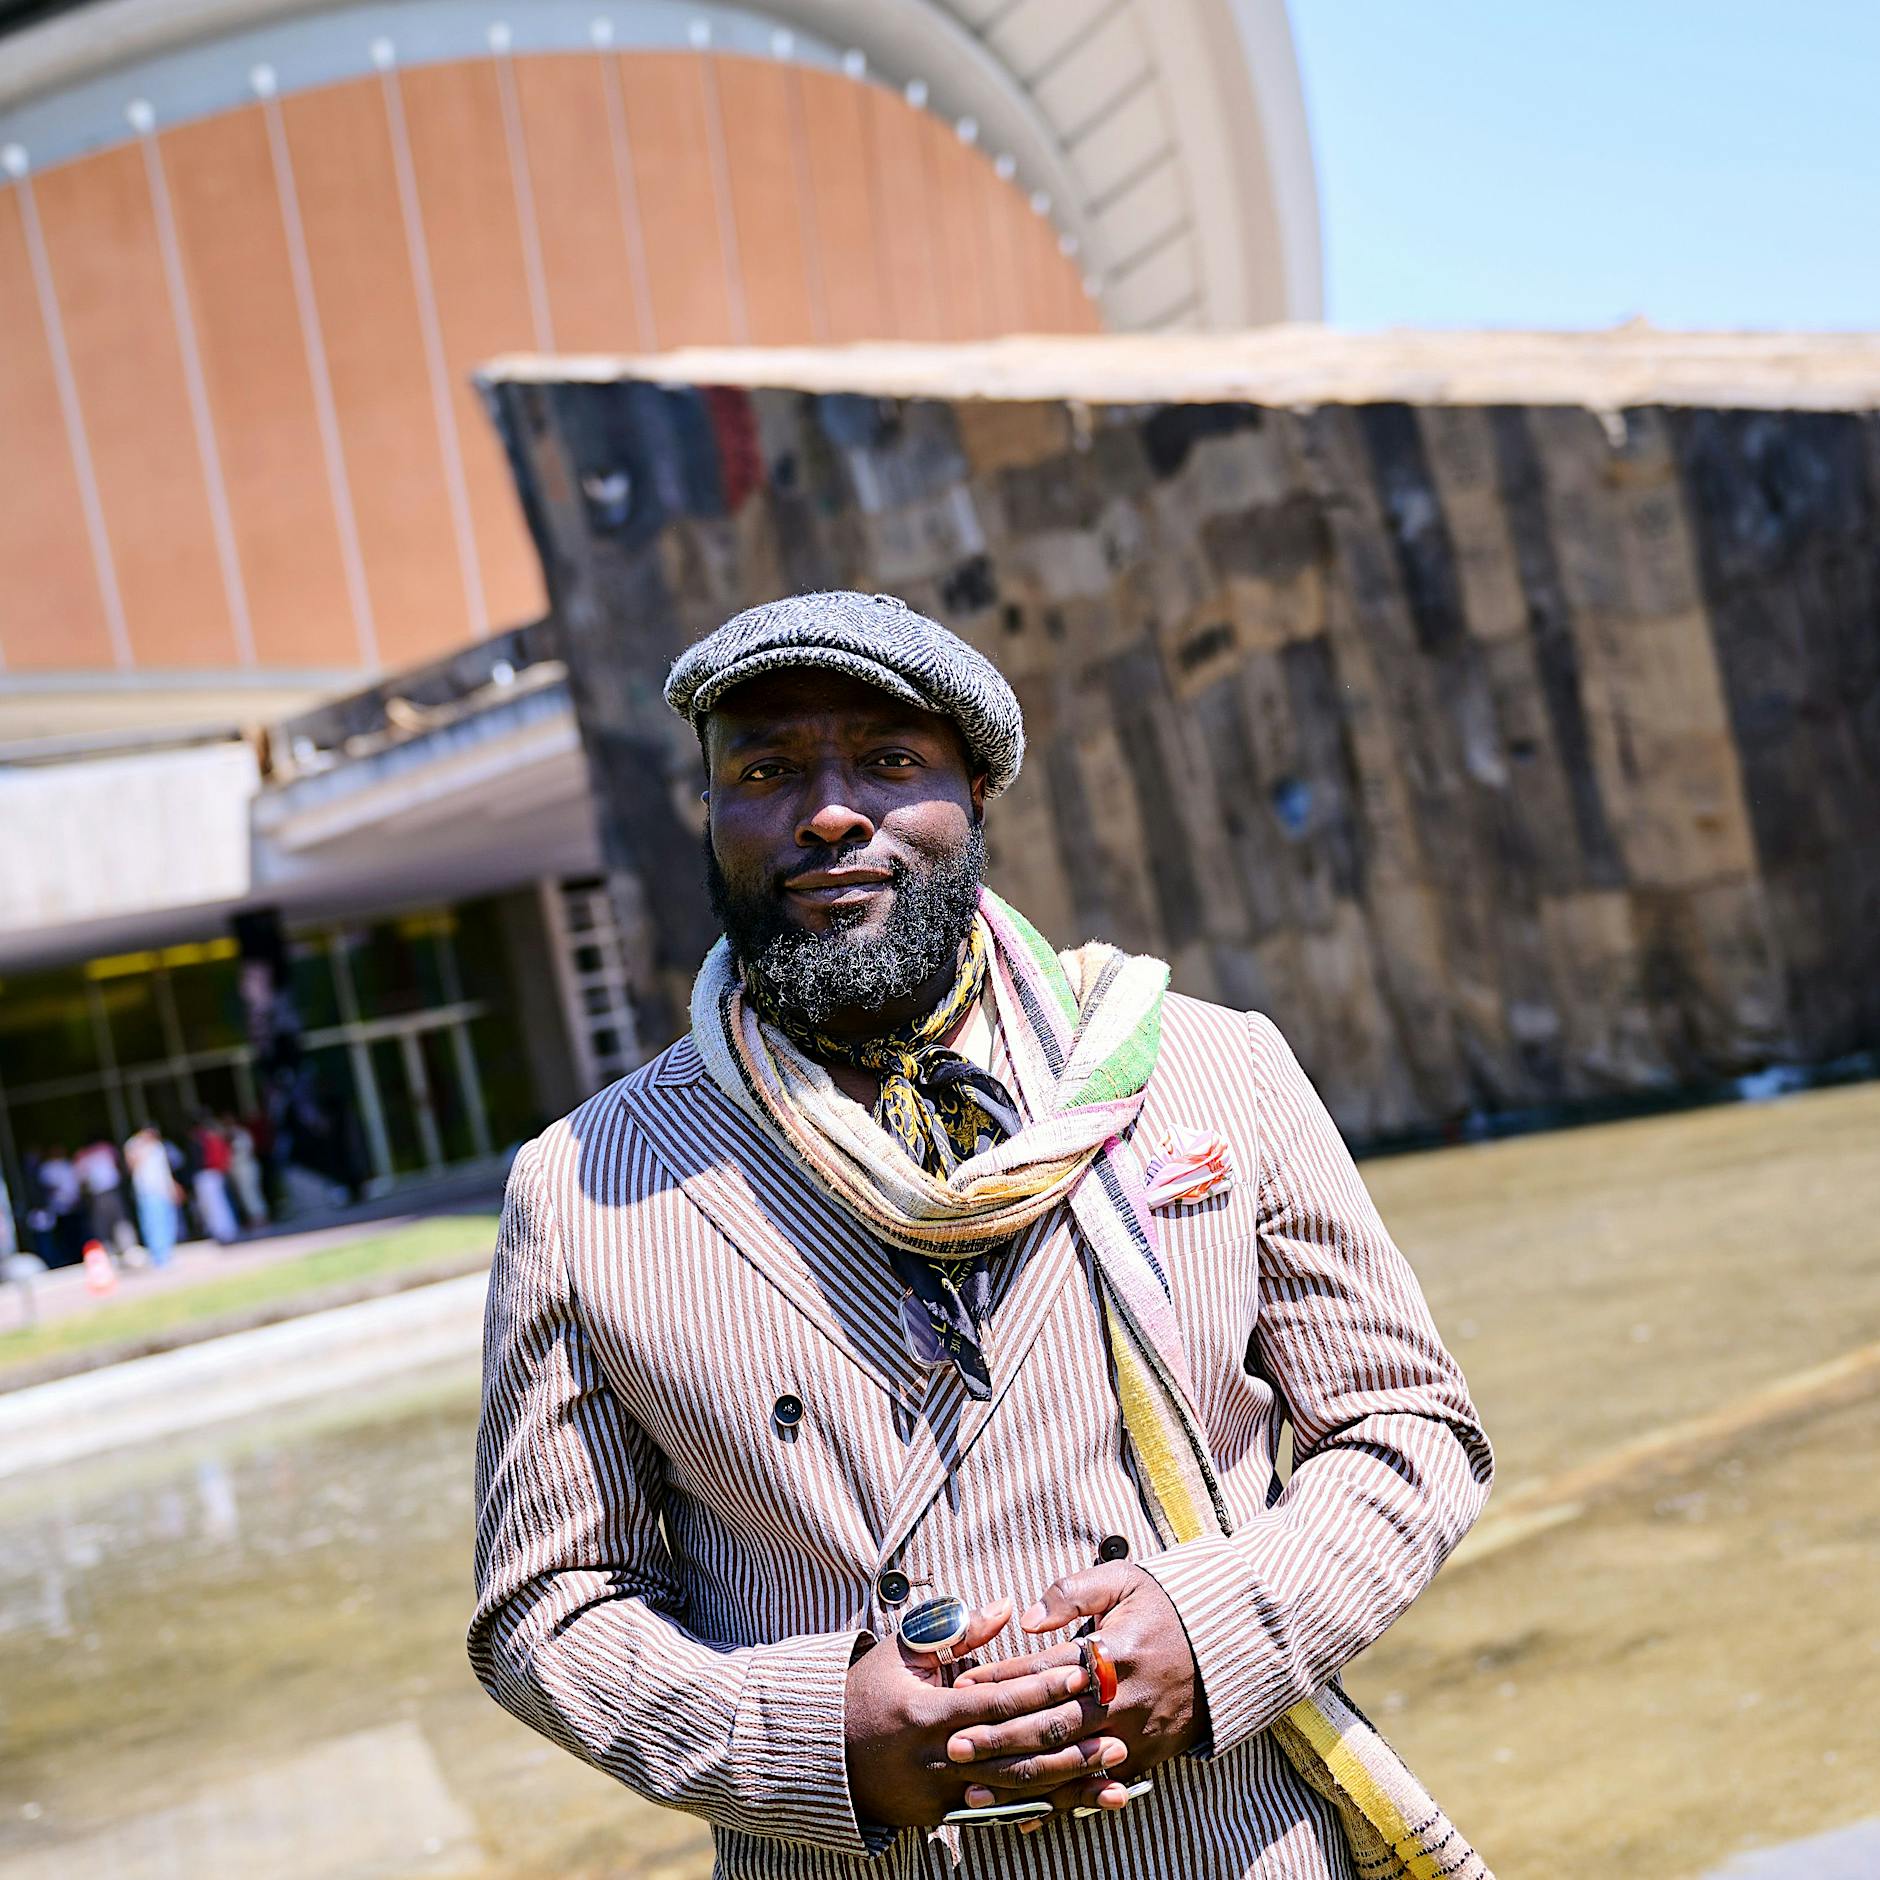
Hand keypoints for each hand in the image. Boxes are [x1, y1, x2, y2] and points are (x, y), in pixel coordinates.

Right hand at [843, 1598, 1127, 1829]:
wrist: (825, 1754)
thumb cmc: (868, 1690)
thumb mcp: (904, 1651)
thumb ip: (957, 1630)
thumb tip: (1006, 1607)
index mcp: (929, 1712)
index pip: (998, 1700)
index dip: (1042, 1688)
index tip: (1082, 1674)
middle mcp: (939, 1758)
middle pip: (1016, 1752)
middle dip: (1070, 1743)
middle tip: (1117, 1732)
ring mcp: (941, 1794)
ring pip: (1016, 1792)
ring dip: (1068, 1784)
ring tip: (1113, 1773)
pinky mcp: (942, 1817)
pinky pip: (999, 1813)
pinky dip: (1040, 1809)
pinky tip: (1077, 1805)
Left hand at [949, 1565, 1201, 1816]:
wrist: (1222, 1649)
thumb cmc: (1162, 1610)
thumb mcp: (1122, 1582)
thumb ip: (1072, 1593)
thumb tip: (1027, 1618)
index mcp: (1111, 1654)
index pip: (1046, 1670)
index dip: (1003, 1679)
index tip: (964, 1685)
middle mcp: (1121, 1701)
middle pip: (1050, 1724)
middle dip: (999, 1739)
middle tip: (954, 1746)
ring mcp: (1133, 1736)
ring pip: (1067, 1765)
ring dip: (1019, 1781)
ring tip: (973, 1790)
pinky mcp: (1142, 1761)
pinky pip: (1094, 1788)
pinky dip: (1059, 1804)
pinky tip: (1024, 1816)